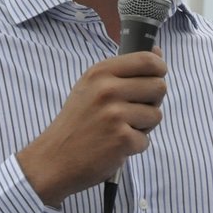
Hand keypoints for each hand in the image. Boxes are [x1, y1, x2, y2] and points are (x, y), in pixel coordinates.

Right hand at [17, 51, 166, 206]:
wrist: (53, 158)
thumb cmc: (77, 122)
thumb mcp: (91, 87)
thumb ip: (123, 71)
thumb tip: (158, 53)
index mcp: (100, 72)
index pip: (147, 59)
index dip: (159, 68)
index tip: (156, 77)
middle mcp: (107, 90)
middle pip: (158, 86)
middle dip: (153, 101)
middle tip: (133, 111)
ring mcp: (115, 115)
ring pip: (156, 115)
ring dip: (143, 126)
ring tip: (120, 129)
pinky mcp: (121, 139)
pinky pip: (146, 140)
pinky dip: (134, 146)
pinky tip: (114, 146)